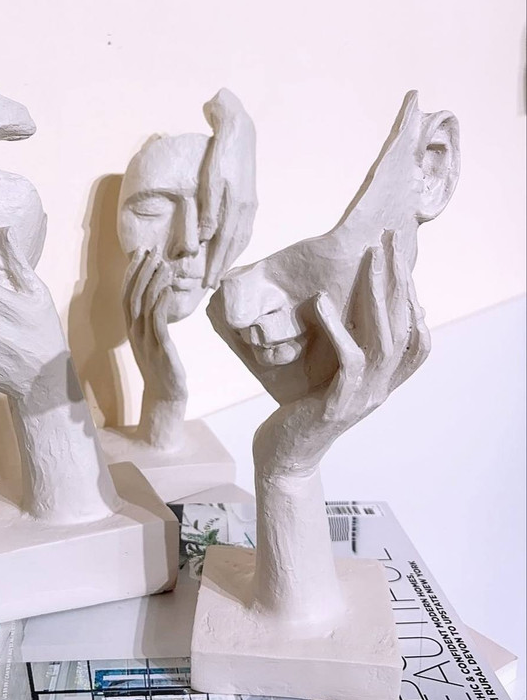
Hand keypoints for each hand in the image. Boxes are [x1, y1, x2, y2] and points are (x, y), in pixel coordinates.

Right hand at [122, 247, 186, 401]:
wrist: (165, 396)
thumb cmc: (161, 366)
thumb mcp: (153, 339)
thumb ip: (152, 319)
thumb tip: (158, 296)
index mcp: (132, 329)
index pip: (128, 295)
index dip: (132, 273)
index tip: (140, 252)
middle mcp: (135, 333)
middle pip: (133, 296)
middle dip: (141, 272)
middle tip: (150, 251)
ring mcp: (146, 341)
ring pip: (145, 307)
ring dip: (153, 283)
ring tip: (163, 265)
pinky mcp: (160, 349)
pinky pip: (158, 324)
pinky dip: (161, 305)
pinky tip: (168, 290)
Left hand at [198, 88, 256, 288]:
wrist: (240, 131)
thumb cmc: (220, 154)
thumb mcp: (211, 181)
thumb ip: (209, 210)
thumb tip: (205, 239)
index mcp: (237, 207)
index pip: (225, 244)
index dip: (216, 265)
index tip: (208, 283)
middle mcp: (247, 209)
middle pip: (234, 246)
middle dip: (222, 267)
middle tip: (212, 286)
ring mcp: (250, 205)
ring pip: (241, 239)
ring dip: (230, 257)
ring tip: (221, 272)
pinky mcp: (250, 199)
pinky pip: (244, 229)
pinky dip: (238, 243)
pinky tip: (232, 248)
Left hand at [254, 231, 429, 476]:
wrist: (286, 457)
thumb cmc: (302, 414)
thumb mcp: (330, 379)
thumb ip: (344, 353)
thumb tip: (339, 312)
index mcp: (383, 382)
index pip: (414, 338)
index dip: (414, 301)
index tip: (402, 265)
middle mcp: (382, 389)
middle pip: (403, 327)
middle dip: (398, 280)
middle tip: (390, 241)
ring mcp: (364, 397)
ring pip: (384, 338)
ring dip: (378, 294)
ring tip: (369, 258)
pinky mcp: (339, 404)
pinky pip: (349, 359)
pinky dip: (339, 328)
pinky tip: (322, 302)